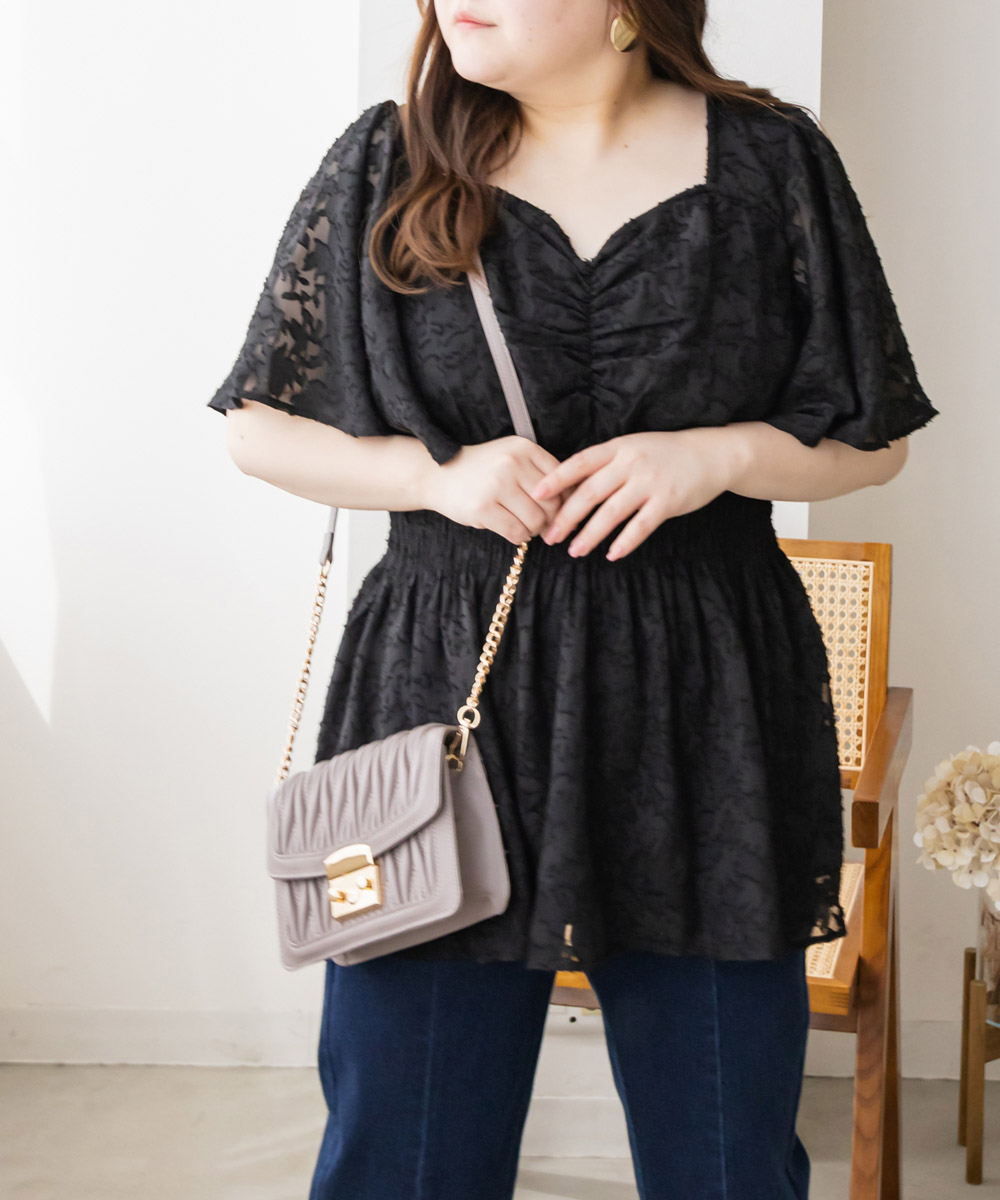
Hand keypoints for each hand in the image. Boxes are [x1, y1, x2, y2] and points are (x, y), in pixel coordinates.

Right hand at [422, 435, 572, 544]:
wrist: (438, 474)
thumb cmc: (482, 472)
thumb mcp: (512, 459)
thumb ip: (541, 475)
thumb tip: (575, 506)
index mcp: (524, 448)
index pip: (562, 480)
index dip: (565, 500)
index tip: (559, 511)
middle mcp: (512, 463)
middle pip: (552, 503)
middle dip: (551, 519)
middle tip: (542, 524)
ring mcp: (496, 485)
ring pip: (536, 520)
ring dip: (534, 530)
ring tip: (525, 526)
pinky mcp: (483, 508)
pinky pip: (517, 532)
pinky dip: (519, 537)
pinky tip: (512, 531)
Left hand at [528, 428, 746, 559]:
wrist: (709, 454)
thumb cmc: (664, 453)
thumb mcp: (631, 448)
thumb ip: (604, 465)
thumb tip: (568, 488)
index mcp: (618, 448)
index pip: (579, 463)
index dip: (556, 480)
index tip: (536, 495)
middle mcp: (631, 464)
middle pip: (590, 493)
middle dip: (566, 517)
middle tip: (550, 537)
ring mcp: (650, 483)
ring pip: (611, 513)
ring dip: (590, 535)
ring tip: (575, 551)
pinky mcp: (667, 502)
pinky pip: (640, 527)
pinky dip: (624, 542)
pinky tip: (611, 554)